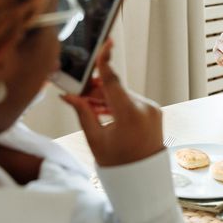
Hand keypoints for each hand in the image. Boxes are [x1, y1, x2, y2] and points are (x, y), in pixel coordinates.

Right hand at [61, 39, 163, 165]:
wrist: (144, 180)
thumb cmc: (118, 165)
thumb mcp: (95, 140)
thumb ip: (83, 113)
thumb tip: (68, 96)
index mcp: (130, 113)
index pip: (113, 81)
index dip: (106, 61)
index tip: (106, 43)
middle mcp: (145, 108)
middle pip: (115, 88)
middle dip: (96, 89)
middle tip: (78, 93)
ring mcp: (152, 110)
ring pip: (123, 95)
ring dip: (106, 97)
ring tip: (89, 106)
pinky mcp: (154, 112)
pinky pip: (132, 102)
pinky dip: (117, 104)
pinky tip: (103, 110)